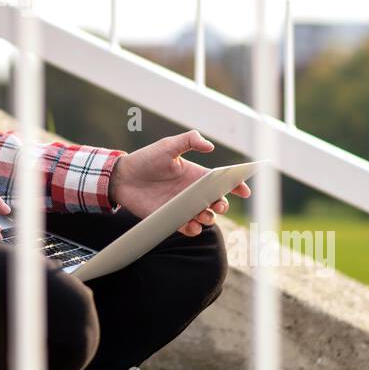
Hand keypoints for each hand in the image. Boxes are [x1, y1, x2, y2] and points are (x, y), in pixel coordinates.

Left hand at [109, 130, 251, 236]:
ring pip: (205, 216)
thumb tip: (210, 146)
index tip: (245, 190)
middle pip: (216, 202)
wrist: (123, 177)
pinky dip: (193, 229)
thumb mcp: (168, 146)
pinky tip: (190, 225)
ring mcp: (182, 206)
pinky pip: (188, 228)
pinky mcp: (171, 218)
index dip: (236, 186)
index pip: (221, 182)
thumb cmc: (146, 159)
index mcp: (195, 175)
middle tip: (218, 204)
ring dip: (208, 218)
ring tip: (203, 214)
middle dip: (222, 204)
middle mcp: (192, 192)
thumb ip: (189, 140)